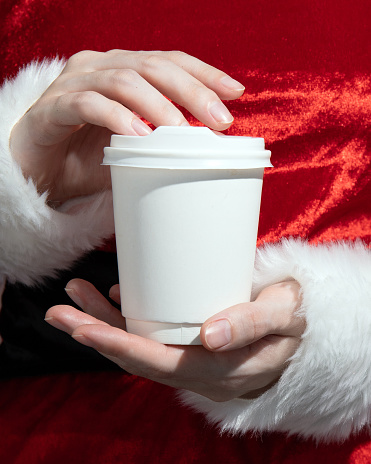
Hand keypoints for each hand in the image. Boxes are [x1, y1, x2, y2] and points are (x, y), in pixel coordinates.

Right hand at [10, 50, 244, 204]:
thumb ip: (160, 143)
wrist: (36, 172)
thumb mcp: (131, 149)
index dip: (204, 73)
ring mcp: (73, 84)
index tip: (235, 93)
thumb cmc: (86, 158)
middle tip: (219, 120)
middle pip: (152, 66)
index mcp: (121, 71)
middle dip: (191, 91)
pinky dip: (116, 117)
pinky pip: (86, 105)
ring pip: (122, 80)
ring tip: (180, 131)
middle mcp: (98, 68)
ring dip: (157, 105)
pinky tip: (137, 136)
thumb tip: (205, 151)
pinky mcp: (52, 108)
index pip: (169, 61)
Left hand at [45, 279, 304, 400]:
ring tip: (74, 298)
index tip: (82, 328)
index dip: (119, 348)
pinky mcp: (188, 349)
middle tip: (59, 310)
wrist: (297, 331)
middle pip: (138, 359)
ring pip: (139, 349)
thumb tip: (210, 335)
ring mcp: (191, 363)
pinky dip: (126, 322)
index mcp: (222, 371)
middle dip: (95, 335)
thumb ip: (253, 323)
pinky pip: (151, 340)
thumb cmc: (291, 319)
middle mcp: (199, 373)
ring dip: (102, 326)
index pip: (161, 364)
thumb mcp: (284, 315)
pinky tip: (112, 300)